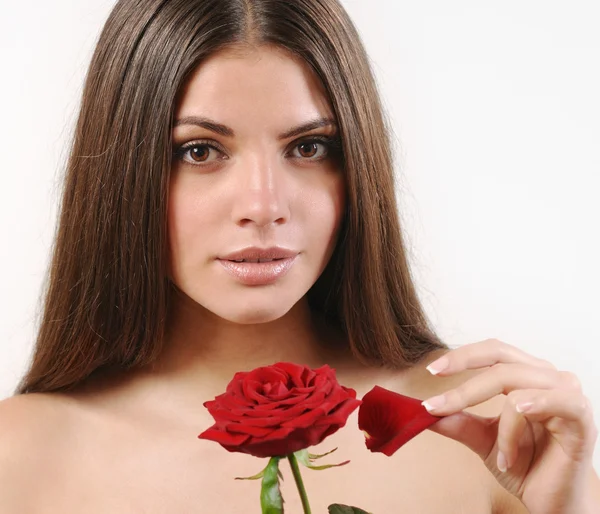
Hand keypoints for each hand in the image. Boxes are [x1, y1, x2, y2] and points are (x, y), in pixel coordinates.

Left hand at [421, 339, 598, 513]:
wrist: (555, 505)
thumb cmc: (525, 465)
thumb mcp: (482, 439)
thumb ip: (456, 420)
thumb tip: (421, 408)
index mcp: (528, 375)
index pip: (494, 351)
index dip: (462, 356)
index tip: (432, 371)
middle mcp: (549, 377)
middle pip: (500, 360)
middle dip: (463, 380)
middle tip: (436, 404)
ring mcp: (568, 394)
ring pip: (514, 385)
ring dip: (497, 424)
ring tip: (499, 456)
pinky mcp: (581, 417)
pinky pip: (543, 403)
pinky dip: (517, 428)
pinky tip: (510, 453)